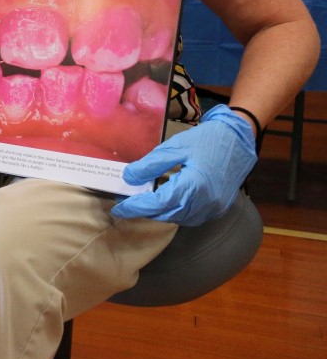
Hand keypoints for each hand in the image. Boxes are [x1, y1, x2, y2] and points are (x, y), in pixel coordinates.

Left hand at [111, 104, 256, 226]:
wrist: (239, 140)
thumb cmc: (207, 140)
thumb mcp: (175, 147)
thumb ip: (150, 164)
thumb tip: (129, 178)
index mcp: (194, 185)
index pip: (158, 203)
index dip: (136, 207)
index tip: (118, 208)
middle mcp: (205, 202)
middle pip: (167, 214)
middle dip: (144, 211)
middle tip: (126, 203)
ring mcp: (213, 207)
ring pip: (178, 218)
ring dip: (159, 213)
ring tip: (142, 202)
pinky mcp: (218, 208)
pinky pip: (191, 216)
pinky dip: (175, 212)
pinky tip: (165, 202)